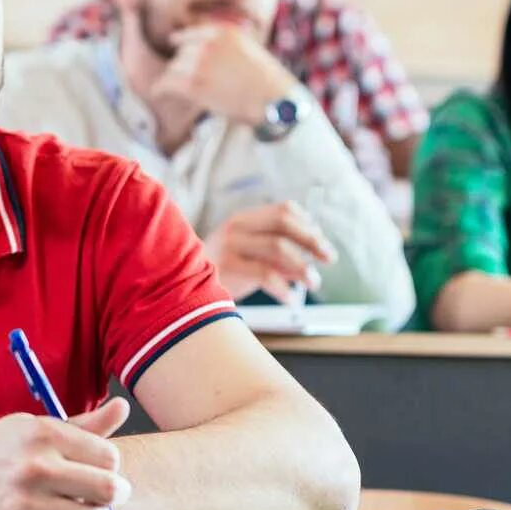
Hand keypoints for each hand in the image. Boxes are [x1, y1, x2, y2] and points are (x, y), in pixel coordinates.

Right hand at [0, 398, 131, 509]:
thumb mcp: (35, 428)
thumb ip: (84, 424)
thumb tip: (123, 407)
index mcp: (43, 433)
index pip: (108, 456)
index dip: (111, 464)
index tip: (101, 466)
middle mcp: (36, 465)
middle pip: (108, 488)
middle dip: (117, 492)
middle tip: (113, 491)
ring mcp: (28, 500)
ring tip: (88, 506)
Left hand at [153, 24, 295, 126]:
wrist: (274, 101)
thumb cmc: (267, 81)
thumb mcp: (249, 50)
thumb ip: (226, 46)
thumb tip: (208, 50)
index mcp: (222, 32)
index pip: (189, 35)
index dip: (182, 45)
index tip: (176, 48)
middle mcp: (208, 44)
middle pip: (180, 53)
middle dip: (183, 66)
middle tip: (188, 80)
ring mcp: (199, 64)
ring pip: (173, 69)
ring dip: (175, 79)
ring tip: (178, 89)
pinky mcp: (193, 85)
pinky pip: (165, 84)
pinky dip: (160, 90)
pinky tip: (158, 93)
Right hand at [205, 202, 334, 301]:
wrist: (181, 287)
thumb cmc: (224, 273)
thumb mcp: (253, 258)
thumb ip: (280, 258)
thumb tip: (313, 262)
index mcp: (245, 219)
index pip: (284, 210)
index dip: (308, 225)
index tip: (322, 244)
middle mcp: (237, 226)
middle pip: (284, 224)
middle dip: (312, 240)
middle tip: (329, 258)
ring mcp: (229, 244)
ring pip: (277, 247)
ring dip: (302, 267)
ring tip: (313, 282)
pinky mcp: (226, 266)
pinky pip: (264, 274)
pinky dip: (282, 288)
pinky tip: (289, 299)